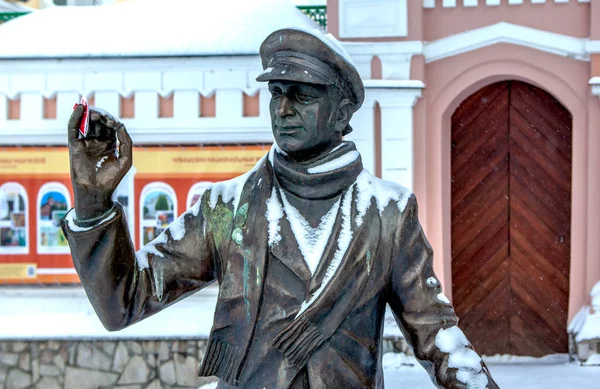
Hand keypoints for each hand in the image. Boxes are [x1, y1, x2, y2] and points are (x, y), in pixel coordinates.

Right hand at [68, 105, 132, 219]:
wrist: (96, 191)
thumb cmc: (111, 178)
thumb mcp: (126, 159)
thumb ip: (126, 141)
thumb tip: (120, 125)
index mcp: (110, 144)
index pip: (110, 126)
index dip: (112, 121)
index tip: (113, 123)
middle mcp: (97, 141)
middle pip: (98, 122)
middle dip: (101, 116)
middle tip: (103, 117)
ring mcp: (85, 142)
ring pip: (87, 122)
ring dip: (90, 114)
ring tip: (94, 114)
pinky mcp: (74, 144)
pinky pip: (73, 127)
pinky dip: (75, 116)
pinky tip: (80, 108)